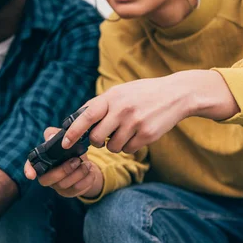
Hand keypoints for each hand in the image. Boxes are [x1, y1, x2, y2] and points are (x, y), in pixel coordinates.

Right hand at [24, 127, 103, 197]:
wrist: (86, 164)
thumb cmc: (71, 150)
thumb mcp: (65, 139)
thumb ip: (56, 135)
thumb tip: (51, 138)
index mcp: (43, 161)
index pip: (31, 166)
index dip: (29, 170)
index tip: (31, 175)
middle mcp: (47, 176)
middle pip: (46, 180)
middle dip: (63, 170)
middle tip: (76, 160)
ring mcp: (58, 186)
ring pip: (63, 185)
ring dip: (78, 174)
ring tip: (87, 164)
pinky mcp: (70, 192)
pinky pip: (77, 190)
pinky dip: (87, 179)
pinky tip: (91, 171)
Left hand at [61, 73, 201, 153]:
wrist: (177, 94)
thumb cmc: (143, 94)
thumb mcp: (120, 91)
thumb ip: (100, 105)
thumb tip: (76, 121)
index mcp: (112, 97)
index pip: (86, 116)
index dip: (73, 132)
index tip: (65, 143)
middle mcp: (122, 110)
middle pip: (96, 138)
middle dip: (96, 142)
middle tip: (102, 137)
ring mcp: (135, 123)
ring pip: (112, 147)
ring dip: (114, 145)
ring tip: (124, 132)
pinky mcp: (147, 135)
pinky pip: (128, 150)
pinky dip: (128, 147)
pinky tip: (136, 135)